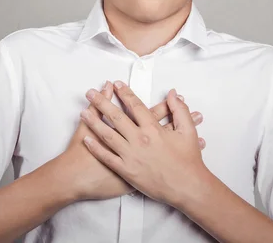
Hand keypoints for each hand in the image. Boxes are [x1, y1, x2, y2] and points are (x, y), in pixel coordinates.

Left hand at [80, 81, 208, 207]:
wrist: (186, 187)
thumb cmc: (188, 161)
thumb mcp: (188, 131)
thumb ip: (180, 110)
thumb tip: (172, 94)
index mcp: (153, 129)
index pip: (135, 106)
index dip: (124, 93)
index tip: (116, 84)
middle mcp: (139, 140)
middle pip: (116, 117)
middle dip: (102, 102)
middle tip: (91, 93)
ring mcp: (131, 156)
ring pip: (108, 135)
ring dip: (94, 122)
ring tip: (83, 112)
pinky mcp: (126, 171)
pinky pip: (107, 157)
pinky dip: (96, 148)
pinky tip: (87, 139)